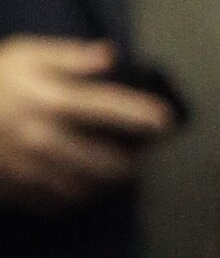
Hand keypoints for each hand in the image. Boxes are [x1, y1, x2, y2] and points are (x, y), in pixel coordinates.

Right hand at [0, 37, 171, 206]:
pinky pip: (53, 202)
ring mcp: (24, 166)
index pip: (108, 108)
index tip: (166, 121)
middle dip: (128, 163)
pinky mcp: (11, 187)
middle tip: (138, 159)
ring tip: (114, 176)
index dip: (141, 115)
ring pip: (81, 187)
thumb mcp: (24, 54)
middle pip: (101, 161)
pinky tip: (80, 188)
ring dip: (104, 185)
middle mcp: (39, 136)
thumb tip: (110, 56)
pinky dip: (73, 197)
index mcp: (46, 99)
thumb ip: (68, 56)